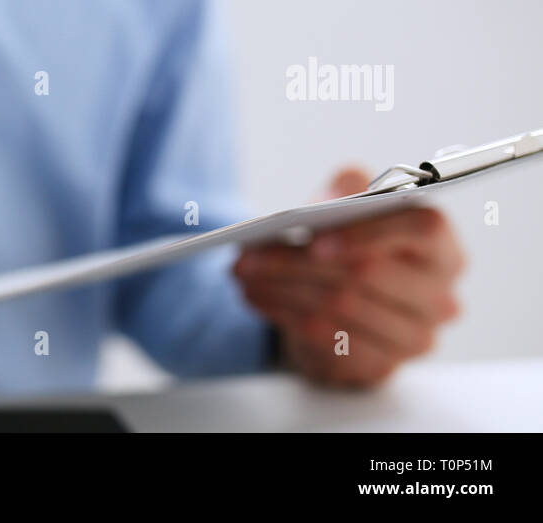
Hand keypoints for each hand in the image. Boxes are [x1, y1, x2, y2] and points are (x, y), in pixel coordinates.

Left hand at [234, 168, 464, 386]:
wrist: (344, 309)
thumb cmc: (351, 248)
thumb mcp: (352, 205)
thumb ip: (347, 189)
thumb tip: (326, 205)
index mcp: (442, 249)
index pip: (424, 229)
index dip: (369, 232)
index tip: (315, 239)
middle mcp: (440, 296)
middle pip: (368, 273)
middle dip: (298, 262)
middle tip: (249, 256)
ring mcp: (414, 337)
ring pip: (340, 306)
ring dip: (281, 288)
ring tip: (244, 274)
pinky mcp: (381, 365)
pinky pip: (328, 339)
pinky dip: (283, 314)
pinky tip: (258, 297)